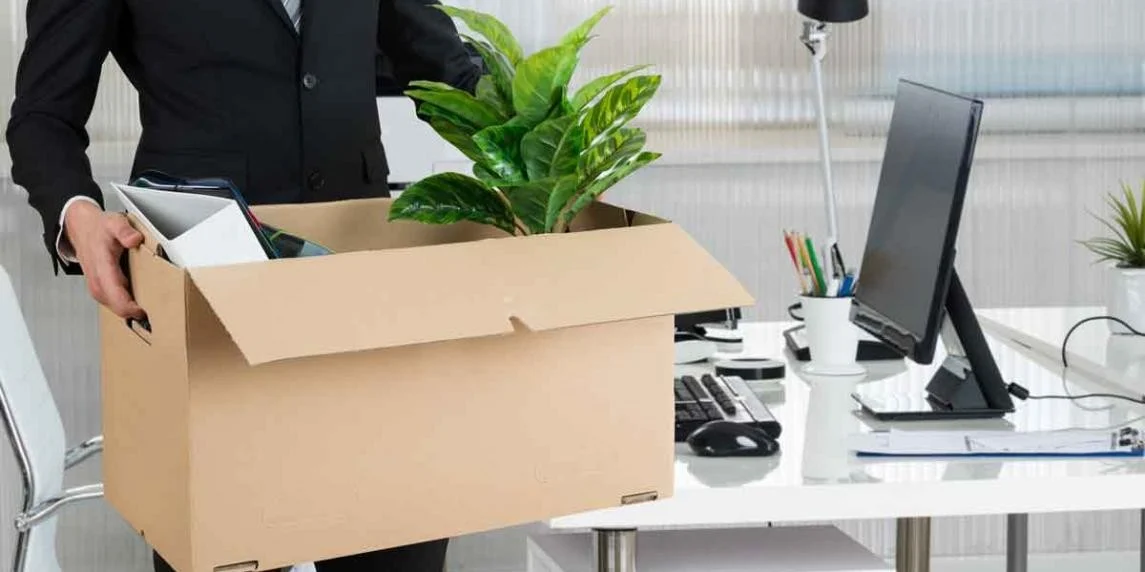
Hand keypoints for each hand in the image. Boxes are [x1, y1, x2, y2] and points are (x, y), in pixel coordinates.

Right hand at [64, 201, 145, 319]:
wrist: (81, 227)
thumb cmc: (99, 228)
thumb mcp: (114, 223)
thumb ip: (125, 231)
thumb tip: (135, 239)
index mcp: (102, 266)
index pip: (114, 294)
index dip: (129, 307)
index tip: (144, 311)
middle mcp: (97, 278)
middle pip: (114, 305)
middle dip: (131, 313)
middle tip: (153, 315)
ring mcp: (96, 283)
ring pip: (111, 305)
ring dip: (127, 310)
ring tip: (147, 312)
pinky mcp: (98, 285)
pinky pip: (110, 300)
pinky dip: (122, 304)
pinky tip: (135, 303)